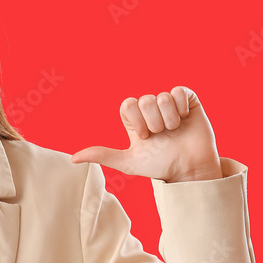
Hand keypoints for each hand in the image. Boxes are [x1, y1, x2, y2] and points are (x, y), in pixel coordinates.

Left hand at [70, 86, 222, 181]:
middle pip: (145, 100)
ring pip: (162, 98)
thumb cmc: (159, 166)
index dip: (136, 120)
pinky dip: (182, 108)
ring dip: (169, 119)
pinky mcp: (188, 101)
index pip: (127, 104)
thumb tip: (73, 158)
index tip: (145, 137)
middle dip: (153, 122)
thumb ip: (103, 155)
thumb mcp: (128, 162)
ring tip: (175, 130)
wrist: (189, 170)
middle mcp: (151, 110)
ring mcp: (169, 104)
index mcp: (135, 120)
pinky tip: (185, 120)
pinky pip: (179, 92)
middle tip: (161, 135)